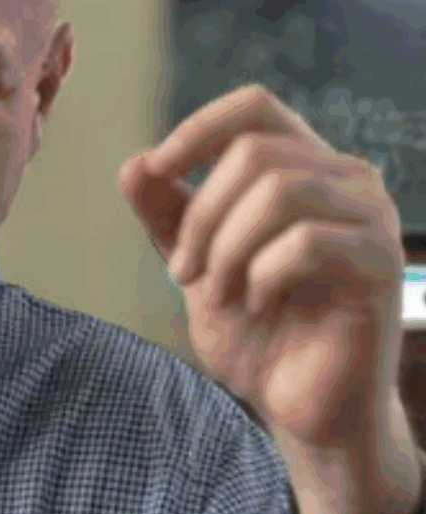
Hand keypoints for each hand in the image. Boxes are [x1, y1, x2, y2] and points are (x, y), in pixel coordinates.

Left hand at [118, 82, 404, 447]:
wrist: (298, 405)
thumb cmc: (255, 329)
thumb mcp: (194, 262)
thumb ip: (167, 213)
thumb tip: (133, 164)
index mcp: (304, 167)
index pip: (255, 108)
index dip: (199, 129)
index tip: (156, 170)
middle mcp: (346, 180)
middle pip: (255, 153)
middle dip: (202, 216)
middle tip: (181, 272)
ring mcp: (370, 219)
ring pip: (279, 192)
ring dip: (226, 248)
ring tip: (215, 293)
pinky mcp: (380, 264)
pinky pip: (305, 242)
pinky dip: (261, 274)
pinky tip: (258, 304)